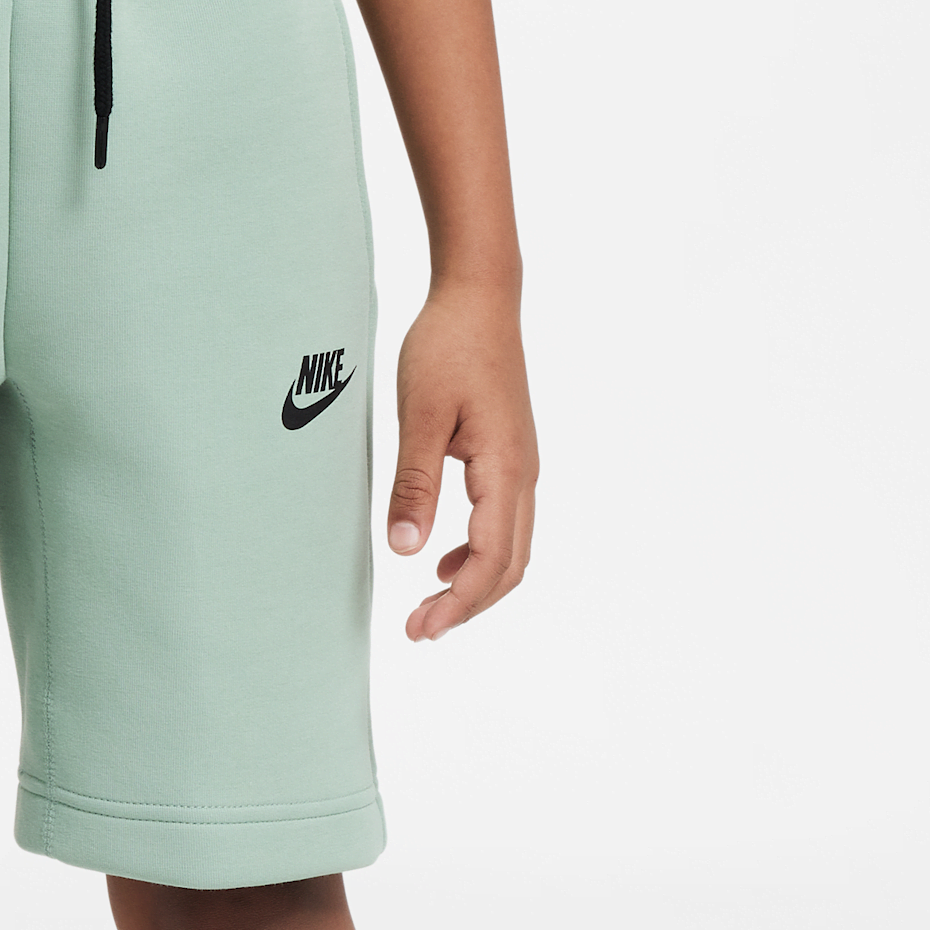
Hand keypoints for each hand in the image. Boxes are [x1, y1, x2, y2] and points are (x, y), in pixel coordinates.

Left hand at [385, 286, 538, 640]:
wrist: (479, 298)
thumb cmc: (448, 347)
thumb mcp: (419, 416)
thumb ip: (414, 484)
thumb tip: (405, 549)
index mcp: (505, 469)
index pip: (490, 559)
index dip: (457, 603)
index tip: (419, 628)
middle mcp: (523, 475)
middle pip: (509, 566)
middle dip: (467, 607)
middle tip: (419, 631)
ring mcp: (522, 468)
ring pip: (511, 549)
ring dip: (475, 586)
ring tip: (429, 608)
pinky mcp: (510, 459)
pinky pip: (504, 524)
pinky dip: (478, 556)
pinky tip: (442, 561)